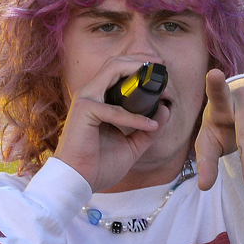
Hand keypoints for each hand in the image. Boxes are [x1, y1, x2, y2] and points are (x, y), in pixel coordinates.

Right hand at [52, 56, 167, 192]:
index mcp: (98, 98)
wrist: (78, 182)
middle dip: (141, 61)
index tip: (161, 71)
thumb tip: (166, 110)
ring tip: (160, 85)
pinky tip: (150, 125)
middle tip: (162, 68)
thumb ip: (148, 129)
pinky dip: (135, 117)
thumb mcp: (132, 145)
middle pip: (116, 63)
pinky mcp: (84, 111)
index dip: (139, 65)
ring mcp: (86, 99)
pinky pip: (115, 109)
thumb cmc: (98, 165)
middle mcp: (91, 93)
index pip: (118, 70)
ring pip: (113, 70)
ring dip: (137, 73)